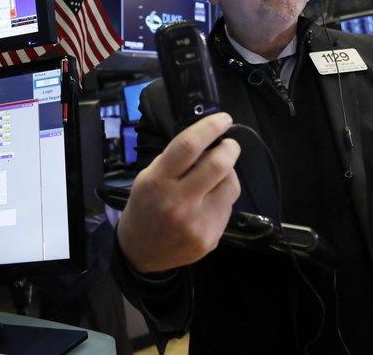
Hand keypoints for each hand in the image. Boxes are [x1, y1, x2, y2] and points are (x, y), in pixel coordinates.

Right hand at [117, 113, 240, 272]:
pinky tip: (209, 200)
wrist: (141, 253)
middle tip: (229, 145)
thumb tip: (208, 140)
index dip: (210, 127)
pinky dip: (223, 196)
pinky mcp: (211, 238)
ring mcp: (197, 223)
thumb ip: (175, 160)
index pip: (188, 146)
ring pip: (231, 184)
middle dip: (230, 148)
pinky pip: (229, 206)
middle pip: (218, 164)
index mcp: (158, 182)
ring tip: (217, 175)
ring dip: (229, 173)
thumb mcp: (148, 178)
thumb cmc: (144, 208)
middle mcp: (178, 202)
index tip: (224, 119)